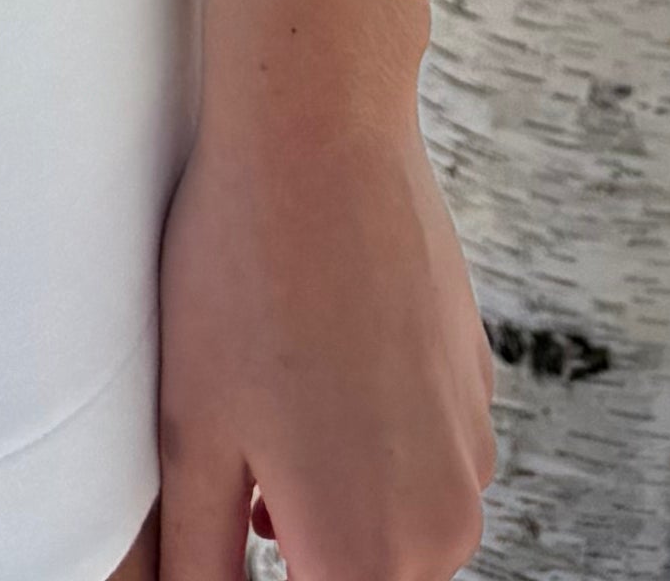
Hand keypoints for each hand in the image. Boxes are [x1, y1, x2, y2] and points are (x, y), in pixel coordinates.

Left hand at [155, 20, 491, 580]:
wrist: (319, 133)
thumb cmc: (240, 278)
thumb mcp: (190, 438)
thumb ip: (200, 561)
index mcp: (367, 556)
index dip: (261, 564)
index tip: (242, 508)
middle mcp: (443, 525)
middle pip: (358, 574)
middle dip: (297, 542)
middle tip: (241, 462)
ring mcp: (473, 452)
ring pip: (391, 517)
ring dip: (334, 491)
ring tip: (269, 398)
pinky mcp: (478, 385)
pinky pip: (420, 449)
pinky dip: (371, 431)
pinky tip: (317, 351)